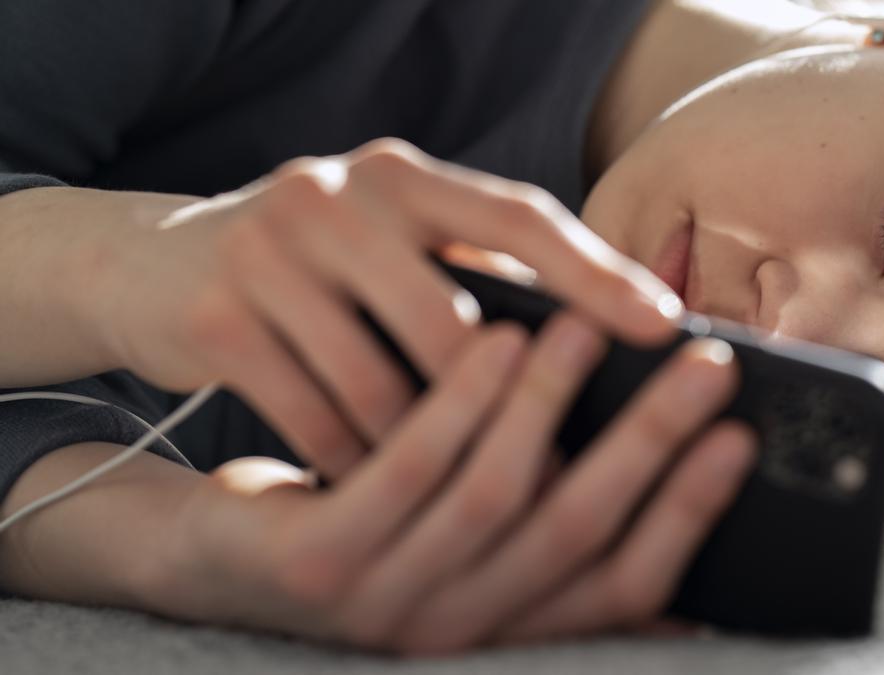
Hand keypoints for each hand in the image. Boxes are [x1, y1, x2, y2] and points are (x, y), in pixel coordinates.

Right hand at [98, 138, 681, 481]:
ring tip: (468, 499)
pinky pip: (312, 415)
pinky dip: (354, 460)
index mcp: (402, 176)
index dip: (595, 274)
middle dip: (505, 410)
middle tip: (559, 472)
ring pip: (379, 382)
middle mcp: (335, 198)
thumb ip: (475, 271)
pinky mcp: (218, 318)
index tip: (662, 326)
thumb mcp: (394, 242)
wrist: (159, 266)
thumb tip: (594, 336)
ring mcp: (270, 254)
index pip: (518, 217)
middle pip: (451, 320)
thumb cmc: (319, 266)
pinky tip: (382, 488)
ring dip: (426, 452)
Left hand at [149, 313, 754, 655]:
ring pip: (496, 496)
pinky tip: (495, 339)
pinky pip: (405, 473)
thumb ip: (554, 512)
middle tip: (704, 367)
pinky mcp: (322, 562)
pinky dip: (460, 404)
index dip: (688, 511)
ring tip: (589, 330)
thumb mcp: (468, 526)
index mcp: (511, 618)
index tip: (739, 438)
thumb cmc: (377, 515)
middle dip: (650, 445)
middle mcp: (463, 625)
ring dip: (553, 406)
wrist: (223, 556)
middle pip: (576, 532)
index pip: (625, 582)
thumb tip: (676, 475)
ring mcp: (389, 602)